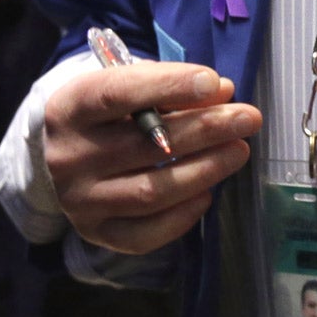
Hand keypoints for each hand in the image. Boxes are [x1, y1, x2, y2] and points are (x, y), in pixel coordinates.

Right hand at [42, 62, 261, 252]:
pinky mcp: (95, 232)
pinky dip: (182, 215)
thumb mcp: (131, 87)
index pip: (117, 94)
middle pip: (144, 145)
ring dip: (204, 170)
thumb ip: (172, 86)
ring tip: (238, 151)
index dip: (169, 86)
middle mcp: (68, 157)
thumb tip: (221, 92)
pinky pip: (145, 234)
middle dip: (205, 129)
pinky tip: (207, 193)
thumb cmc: (111, 114)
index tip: (213, 82)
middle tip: (248, 119)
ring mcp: (79, 201)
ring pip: (150, 192)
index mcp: (70, 108)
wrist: (71, 156)